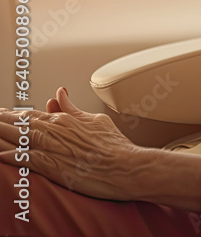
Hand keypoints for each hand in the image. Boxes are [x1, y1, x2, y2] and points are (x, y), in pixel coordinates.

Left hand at [0, 87, 149, 200]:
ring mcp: (52, 148)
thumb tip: (60, 94)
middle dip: (0, 121)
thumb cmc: (115, 146)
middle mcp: (54, 131)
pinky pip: (22, 159)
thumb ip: (73, 108)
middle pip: (16, 124)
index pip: (28, 114)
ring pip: (15, 138)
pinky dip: (8, 155)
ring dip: (0, 134)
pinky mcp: (51, 166)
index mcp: (64, 119)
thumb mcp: (94, 120)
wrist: (127, 166)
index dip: (9, 114)